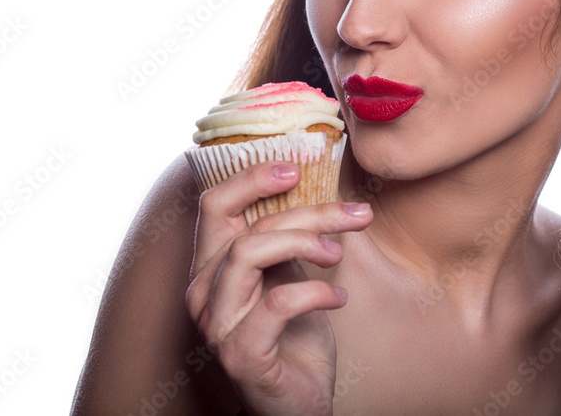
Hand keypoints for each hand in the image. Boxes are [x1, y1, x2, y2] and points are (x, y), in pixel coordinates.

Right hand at [184, 161, 372, 415]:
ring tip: (337, 254)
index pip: (214, 205)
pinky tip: (338, 297)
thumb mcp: (290, 276)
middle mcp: (204, 293)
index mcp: (212, 267)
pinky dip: (315, 292)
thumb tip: (316, 184)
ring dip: (305, 243)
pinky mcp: (241, 354)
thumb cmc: (294, 338)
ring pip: (251, 254)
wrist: (300, 404)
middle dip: (309, 213)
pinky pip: (277, 303)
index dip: (251, 178)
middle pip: (248, 228)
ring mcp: (218, 325)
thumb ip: (288, 239)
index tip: (296, 168)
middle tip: (356, 215)